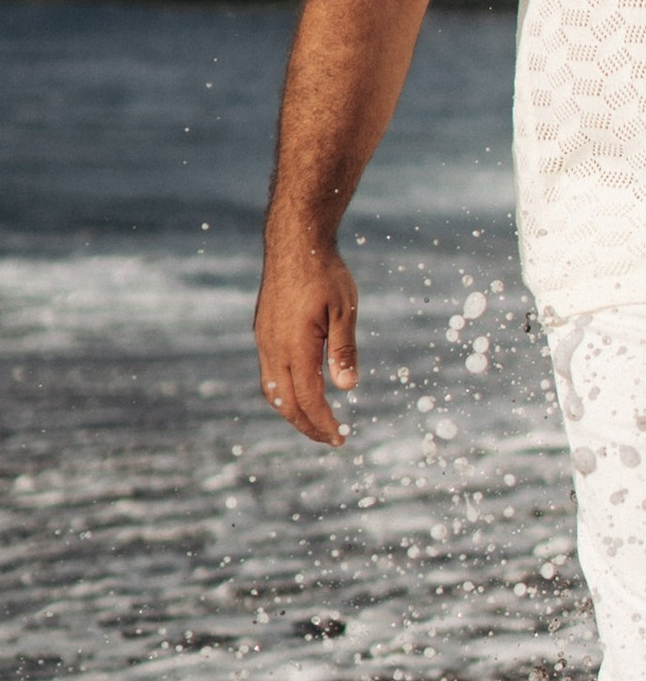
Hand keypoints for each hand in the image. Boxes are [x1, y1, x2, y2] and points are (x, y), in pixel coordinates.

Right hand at [254, 231, 359, 445]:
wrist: (295, 242)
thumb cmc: (325, 273)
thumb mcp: (345, 311)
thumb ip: (344, 350)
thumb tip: (347, 387)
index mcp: (294, 345)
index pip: (308, 398)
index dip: (323, 422)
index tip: (340, 438)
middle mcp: (272, 346)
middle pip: (285, 401)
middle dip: (307, 424)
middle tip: (331, 438)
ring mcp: (264, 339)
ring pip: (272, 389)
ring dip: (292, 410)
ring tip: (315, 422)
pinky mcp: (263, 331)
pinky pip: (268, 372)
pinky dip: (283, 391)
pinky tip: (300, 392)